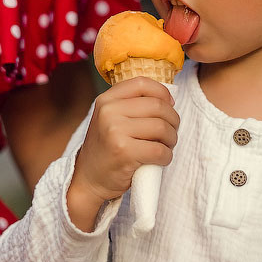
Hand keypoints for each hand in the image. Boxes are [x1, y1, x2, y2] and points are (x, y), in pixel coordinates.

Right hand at [67, 77, 178, 230]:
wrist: (88, 179)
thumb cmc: (107, 148)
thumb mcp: (110, 118)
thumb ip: (132, 105)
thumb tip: (168, 99)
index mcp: (106, 100)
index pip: (142, 83)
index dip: (162, 92)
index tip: (169, 104)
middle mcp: (109, 112)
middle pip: (158, 106)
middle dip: (172, 120)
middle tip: (171, 132)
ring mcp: (115, 131)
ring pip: (162, 128)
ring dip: (171, 139)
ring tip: (165, 146)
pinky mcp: (124, 152)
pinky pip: (160, 150)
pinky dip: (166, 156)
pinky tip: (160, 159)